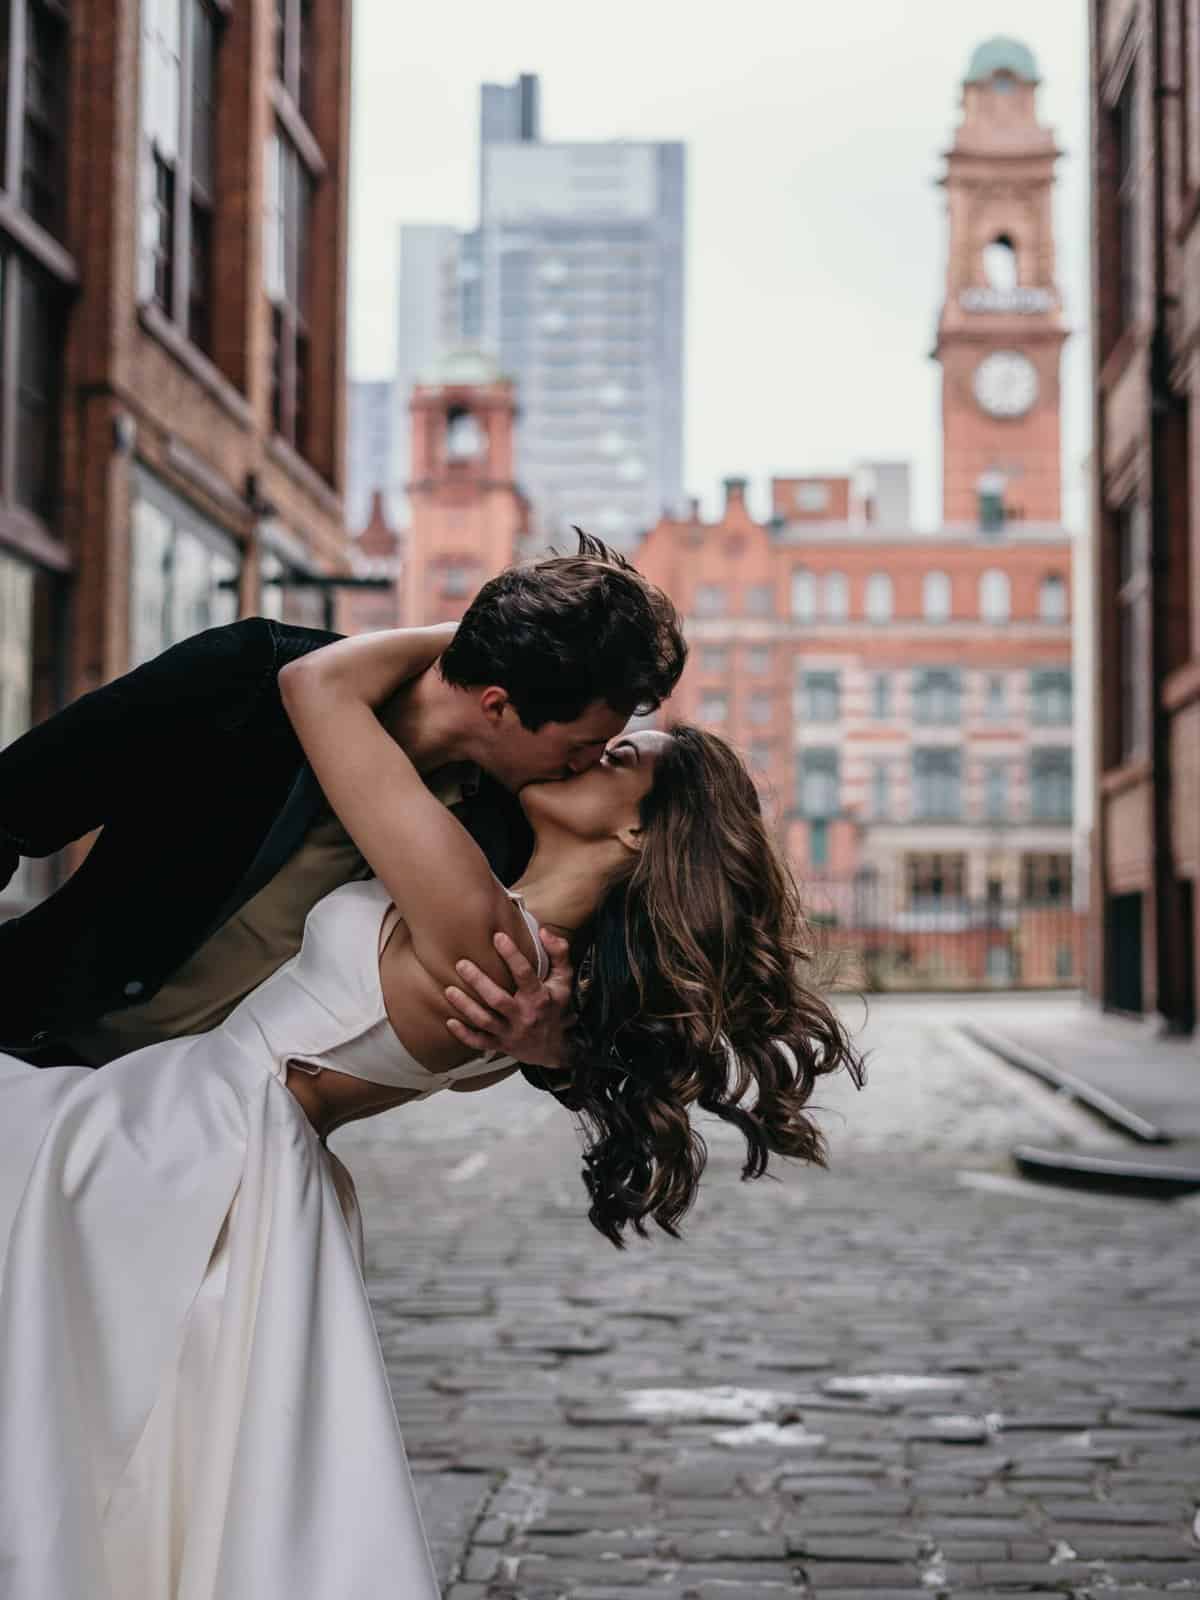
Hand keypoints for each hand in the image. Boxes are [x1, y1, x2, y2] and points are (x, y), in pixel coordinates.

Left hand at [444, 927, 574, 1070]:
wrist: (555, 1047)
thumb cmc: (555, 1007)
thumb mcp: (563, 980)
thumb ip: (558, 953)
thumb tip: (543, 931)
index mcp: (539, 997)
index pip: (524, 974)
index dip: (512, 955)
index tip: (497, 936)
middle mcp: (524, 1016)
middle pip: (498, 1000)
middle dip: (478, 982)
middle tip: (461, 964)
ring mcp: (511, 1033)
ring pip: (485, 1021)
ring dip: (465, 1006)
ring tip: (449, 990)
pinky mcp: (501, 1045)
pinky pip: (480, 1042)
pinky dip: (464, 1035)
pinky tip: (450, 1021)